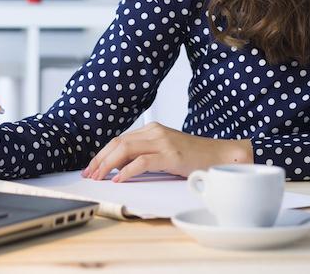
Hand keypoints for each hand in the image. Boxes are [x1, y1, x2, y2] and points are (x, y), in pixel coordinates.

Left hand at [80, 122, 253, 182]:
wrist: (220, 155)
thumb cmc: (194, 156)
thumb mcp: (165, 152)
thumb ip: (145, 154)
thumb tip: (120, 167)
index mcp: (152, 129)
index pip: (119, 139)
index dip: (102, 154)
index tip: (91, 167)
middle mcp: (155, 131)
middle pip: (118, 143)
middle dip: (99, 160)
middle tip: (89, 174)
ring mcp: (162, 141)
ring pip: (125, 149)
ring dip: (107, 165)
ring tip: (99, 177)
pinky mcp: (170, 155)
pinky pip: (142, 162)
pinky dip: (126, 171)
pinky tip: (118, 179)